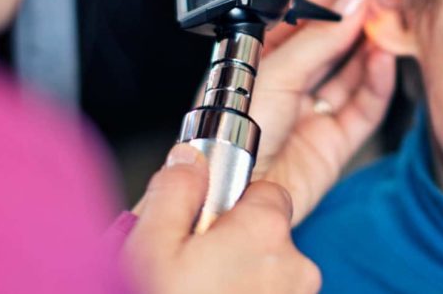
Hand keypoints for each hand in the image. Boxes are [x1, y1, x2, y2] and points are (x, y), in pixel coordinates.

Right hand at [123, 145, 319, 293]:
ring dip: (240, 280)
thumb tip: (189, 160)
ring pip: (269, 274)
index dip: (232, 205)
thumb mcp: (149, 246)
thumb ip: (175, 192)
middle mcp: (293, 266)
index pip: (267, 192)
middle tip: (190, 269)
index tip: (204, 223)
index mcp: (264, 232)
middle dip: (235, 246)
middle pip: (269, 236)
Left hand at [249, 0, 397, 224]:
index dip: (331, 2)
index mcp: (259, 61)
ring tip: (387, 27)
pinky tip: (383, 60)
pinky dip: (377, 84)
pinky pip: (364, 107)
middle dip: (356, 23)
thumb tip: (350, 4)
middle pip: (330, 46)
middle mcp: (286, 86)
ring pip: (351, 74)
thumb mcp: (274, 72)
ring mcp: (310, 113)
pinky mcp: (333, 142)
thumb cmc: (229, 137)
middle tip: (381, 3)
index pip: (302, 21)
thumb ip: (318, 39)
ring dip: (370, 50)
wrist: (232, 194)